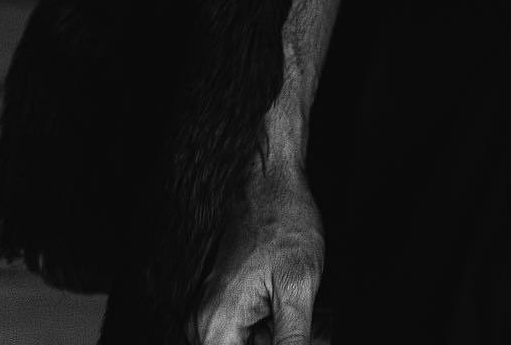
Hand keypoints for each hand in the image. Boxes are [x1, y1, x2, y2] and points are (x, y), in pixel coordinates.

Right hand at [192, 154, 324, 344]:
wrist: (271, 182)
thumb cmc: (284, 223)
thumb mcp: (298, 287)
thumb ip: (292, 340)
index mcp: (216, 328)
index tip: (293, 330)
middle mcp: (204, 325)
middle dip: (280, 340)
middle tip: (306, 320)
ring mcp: (211, 312)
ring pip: (248, 343)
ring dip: (279, 336)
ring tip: (301, 310)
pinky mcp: (222, 302)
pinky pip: (246, 330)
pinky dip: (272, 325)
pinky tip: (289, 306)